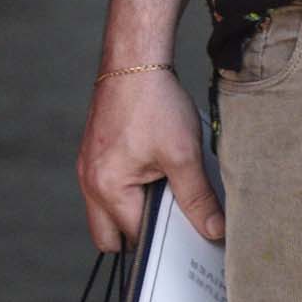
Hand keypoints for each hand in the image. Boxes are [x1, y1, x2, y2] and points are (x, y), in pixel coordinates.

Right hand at [77, 68, 222, 253]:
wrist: (134, 59)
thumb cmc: (154, 102)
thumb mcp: (184, 154)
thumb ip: (198, 198)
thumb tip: (213, 230)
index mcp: (107, 188)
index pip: (135, 239)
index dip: (164, 242)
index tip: (189, 237)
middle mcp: (89, 182)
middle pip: (109, 237)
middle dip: (138, 236)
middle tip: (171, 219)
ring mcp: (87, 168)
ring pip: (106, 213)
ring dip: (133, 211)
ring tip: (163, 190)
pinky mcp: (92, 154)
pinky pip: (106, 190)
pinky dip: (127, 192)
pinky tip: (153, 171)